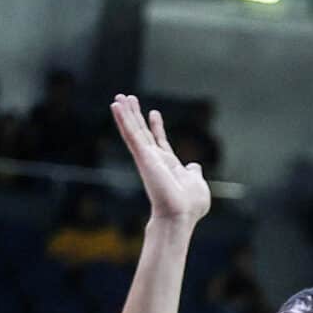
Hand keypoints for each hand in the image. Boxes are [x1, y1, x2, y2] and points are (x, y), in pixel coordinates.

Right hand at [112, 94, 210, 226]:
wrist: (181, 215)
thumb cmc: (190, 205)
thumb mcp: (197, 184)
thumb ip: (194, 173)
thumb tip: (194, 166)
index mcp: (168, 164)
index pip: (159, 141)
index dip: (156, 126)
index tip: (154, 112)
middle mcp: (154, 159)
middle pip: (142, 132)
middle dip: (135, 115)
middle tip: (126, 98)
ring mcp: (147, 157)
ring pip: (133, 130)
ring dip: (125, 113)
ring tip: (119, 97)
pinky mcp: (142, 156)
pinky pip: (130, 134)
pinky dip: (122, 120)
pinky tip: (115, 106)